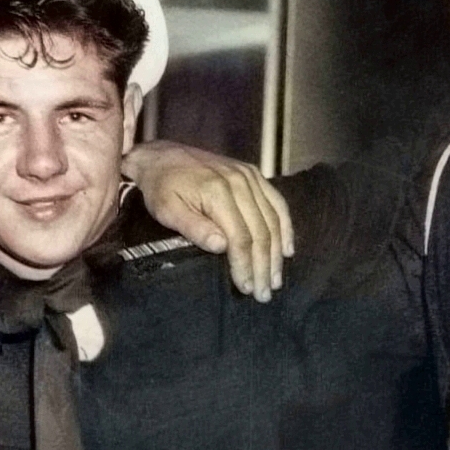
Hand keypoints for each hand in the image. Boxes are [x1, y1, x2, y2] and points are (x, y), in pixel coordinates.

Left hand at [121, 141, 293, 301]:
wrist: (162, 156)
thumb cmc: (161, 187)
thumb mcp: (167, 210)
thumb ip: (194, 228)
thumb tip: (222, 247)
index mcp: (217, 192)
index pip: (240, 237)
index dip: (245, 265)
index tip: (246, 288)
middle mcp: (239, 182)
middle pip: (260, 231)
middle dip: (264, 266)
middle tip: (264, 293)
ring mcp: (249, 176)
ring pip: (272, 220)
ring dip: (277, 253)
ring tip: (275, 279)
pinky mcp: (253, 174)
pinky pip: (277, 202)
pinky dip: (285, 227)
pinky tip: (288, 249)